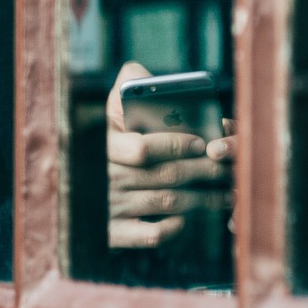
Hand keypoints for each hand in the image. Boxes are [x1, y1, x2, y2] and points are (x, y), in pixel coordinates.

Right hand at [105, 63, 232, 248]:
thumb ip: (125, 86)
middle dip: (205, 172)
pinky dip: (172, 228)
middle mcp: (106, 178)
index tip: (202, 142)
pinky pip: (151, 234)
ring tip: (226, 192)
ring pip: (167, 203)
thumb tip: (138, 73)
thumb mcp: (109, 110)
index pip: (143, 149)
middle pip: (166, 176)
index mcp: (105, 146)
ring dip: (202, 199)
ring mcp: (110, 208)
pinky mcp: (113, 234)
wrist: (78, 189)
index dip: (176, 145)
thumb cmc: (107, 141)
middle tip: (229, 168)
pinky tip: (186, 218)